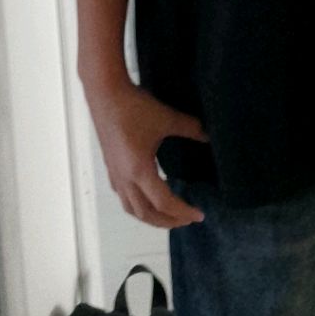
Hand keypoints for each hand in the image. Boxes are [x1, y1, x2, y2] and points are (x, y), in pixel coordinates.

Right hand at [83, 76, 209, 228]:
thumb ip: (191, 129)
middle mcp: (125, 179)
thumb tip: (209, 136)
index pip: (164, 203)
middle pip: (146, 213)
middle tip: (186, 220)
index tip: (199, 214)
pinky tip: (147, 196)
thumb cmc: (135, 107)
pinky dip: (138, 205)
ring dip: (151, 217)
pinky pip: (124, 197)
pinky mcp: (111, 167)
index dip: (183, 212)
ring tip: (168, 216)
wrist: (105, 94)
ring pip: (131, 208)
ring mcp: (115, 175)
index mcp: (140, 171)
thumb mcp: (167, 118)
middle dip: (167, 221)